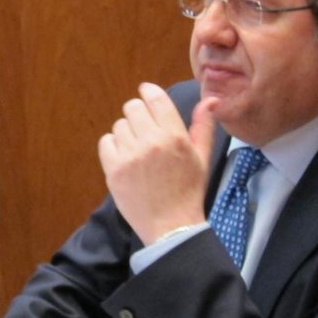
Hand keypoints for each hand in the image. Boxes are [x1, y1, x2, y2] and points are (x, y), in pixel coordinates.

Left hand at [97, 83, 217, 244]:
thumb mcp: (202, 157)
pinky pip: (106, 142)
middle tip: (143, 128)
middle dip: (138, 113)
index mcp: (175, 136)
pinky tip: (125, 158)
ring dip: (127, 132)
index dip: (148, 91)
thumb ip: (203, 125)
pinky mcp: (113, 170)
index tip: (145, 91)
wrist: (171, 226)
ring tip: (137, 149)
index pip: (155, 98)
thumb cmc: (188, 191)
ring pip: (119, 125)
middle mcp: (151, 142)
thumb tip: (211, 99)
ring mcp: (130, 156)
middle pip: (133, 107)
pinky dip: (113, 146)